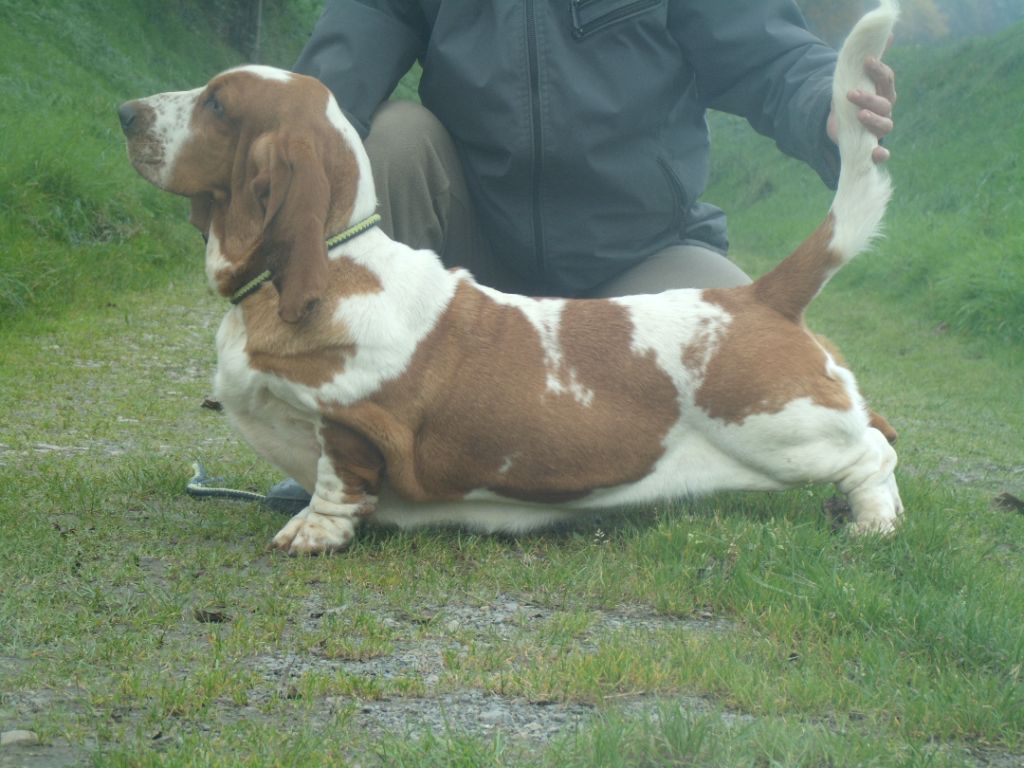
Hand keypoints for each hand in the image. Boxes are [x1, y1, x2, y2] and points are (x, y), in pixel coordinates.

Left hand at [827, 39, 896, 163]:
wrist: (838, 125)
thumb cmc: (850, 100)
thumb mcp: (853, 80)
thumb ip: (867, 62)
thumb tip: (887, 35)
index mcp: (884, 93)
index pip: (887, 80)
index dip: (878, 71)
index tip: (866, 61)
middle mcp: (886, 111)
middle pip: (885, 103)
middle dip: (869, 97)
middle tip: (850, 93)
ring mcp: (880, 129)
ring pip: (885, 124)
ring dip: (873, 119)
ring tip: (859, 114)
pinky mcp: (871, 146)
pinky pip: (882, 152)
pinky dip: (881, 154)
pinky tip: (878, 153)